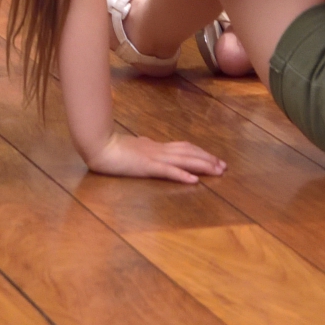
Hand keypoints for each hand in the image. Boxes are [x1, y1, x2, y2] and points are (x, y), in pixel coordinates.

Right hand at [85, 131, 225, 184]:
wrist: (99, 145)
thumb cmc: (112, 147)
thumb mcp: (132, 146)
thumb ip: (143, 147)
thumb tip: (149, 145)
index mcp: (155, 146)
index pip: (183, 147)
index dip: (200, 152)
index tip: (214, 158)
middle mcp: (159, 150)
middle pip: (188, 152)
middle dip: (207, 159)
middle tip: (224, 166)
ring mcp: (154, 157)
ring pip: (184, 160)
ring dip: (202, 165)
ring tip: (217, 171)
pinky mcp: (147, 167)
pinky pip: (168, 171)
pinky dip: (183, 175)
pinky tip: (194, 180)